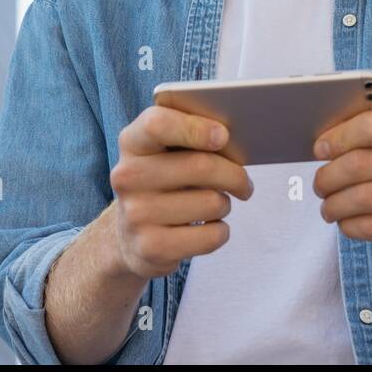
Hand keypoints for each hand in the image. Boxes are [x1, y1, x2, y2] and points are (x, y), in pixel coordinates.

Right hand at [110, 105, 253, 279]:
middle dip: (235, 175)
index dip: (196, 128)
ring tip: (215, 205)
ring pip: (212, 203)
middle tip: (243, 184)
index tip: (223, 136)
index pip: (157, 124)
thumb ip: (191, 135)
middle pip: (201, 166)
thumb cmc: (164, 181)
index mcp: (132, 142)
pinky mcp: (151, 247)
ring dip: (225, 205)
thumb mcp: (164, 152)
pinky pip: (212, 236)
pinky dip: (221, 231)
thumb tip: (230, 138)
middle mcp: (127, 176)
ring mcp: (136, 214)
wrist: (131, 235)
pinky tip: (208, 228)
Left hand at [312, 105, 371, 268]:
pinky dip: (350, 226)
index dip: (338, 138)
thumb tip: (321, 143)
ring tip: (328, 208)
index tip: (318, 150)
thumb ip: (370, 136)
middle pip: (361, 164)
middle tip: (319, 186)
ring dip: (334, 205)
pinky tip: (347, 224)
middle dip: (328, 177)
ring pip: (362, 198)